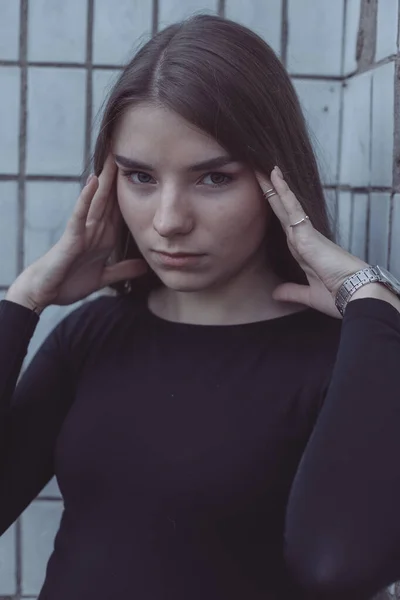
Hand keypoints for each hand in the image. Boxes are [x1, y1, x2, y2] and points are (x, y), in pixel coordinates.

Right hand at [7, 154, 146, 310]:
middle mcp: (95, 228)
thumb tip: (144, 267)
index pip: (121, 209)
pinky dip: (86, 198)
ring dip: (105, 179)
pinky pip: (80, 214)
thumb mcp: (103, 277)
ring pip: (96, 200)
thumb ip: (122, 270)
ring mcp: (82, 230)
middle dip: (120, 177)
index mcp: (105, 236)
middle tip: (130, 152)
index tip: (146, 173)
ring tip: (113, 157)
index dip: (133, 191)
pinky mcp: (71, 237)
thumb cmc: (69, 282)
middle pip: (110, 198)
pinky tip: (93, 183)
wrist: (45, 293)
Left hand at [256, 166, 369, 318]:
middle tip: (258, 172)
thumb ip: (292, 292)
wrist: (356, 296)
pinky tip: (275, 176)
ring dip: (273, 186)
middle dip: (271, 193)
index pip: (285, 225)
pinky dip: (283, 192)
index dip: (275, 210)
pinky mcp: (307, 234)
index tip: (265, 196)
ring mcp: (306, 234)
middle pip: (282, 211)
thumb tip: (276, 294)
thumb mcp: (309, 295)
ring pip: (285, 205)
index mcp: (304, 251)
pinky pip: (292, 209)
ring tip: (262, 167)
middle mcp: (303, 239)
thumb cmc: (339, 295)